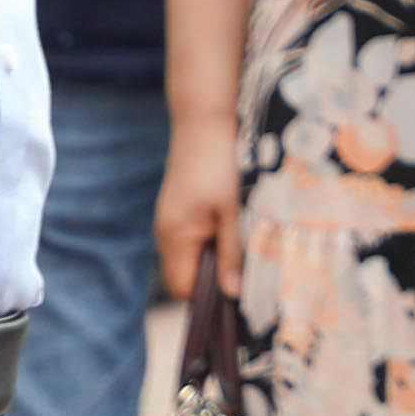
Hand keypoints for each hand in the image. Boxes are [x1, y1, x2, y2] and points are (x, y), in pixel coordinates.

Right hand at [152, 116, 247, 306]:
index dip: (210, 297)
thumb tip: (233, 294)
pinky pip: (192, 238)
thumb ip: (233, 252)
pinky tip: (234, 227)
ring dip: (215, 258)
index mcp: (175, 237)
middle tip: (249, 273)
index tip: (241, 295)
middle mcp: (165, 232)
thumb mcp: (234, 209)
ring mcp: (169, 219)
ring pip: (191, 256)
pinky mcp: (178, 207)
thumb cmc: (220, 162)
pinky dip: (211, 241)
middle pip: (186, 276)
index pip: (184, 290)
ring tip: (244, 248)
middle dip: (214, 280)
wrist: (204, 118)